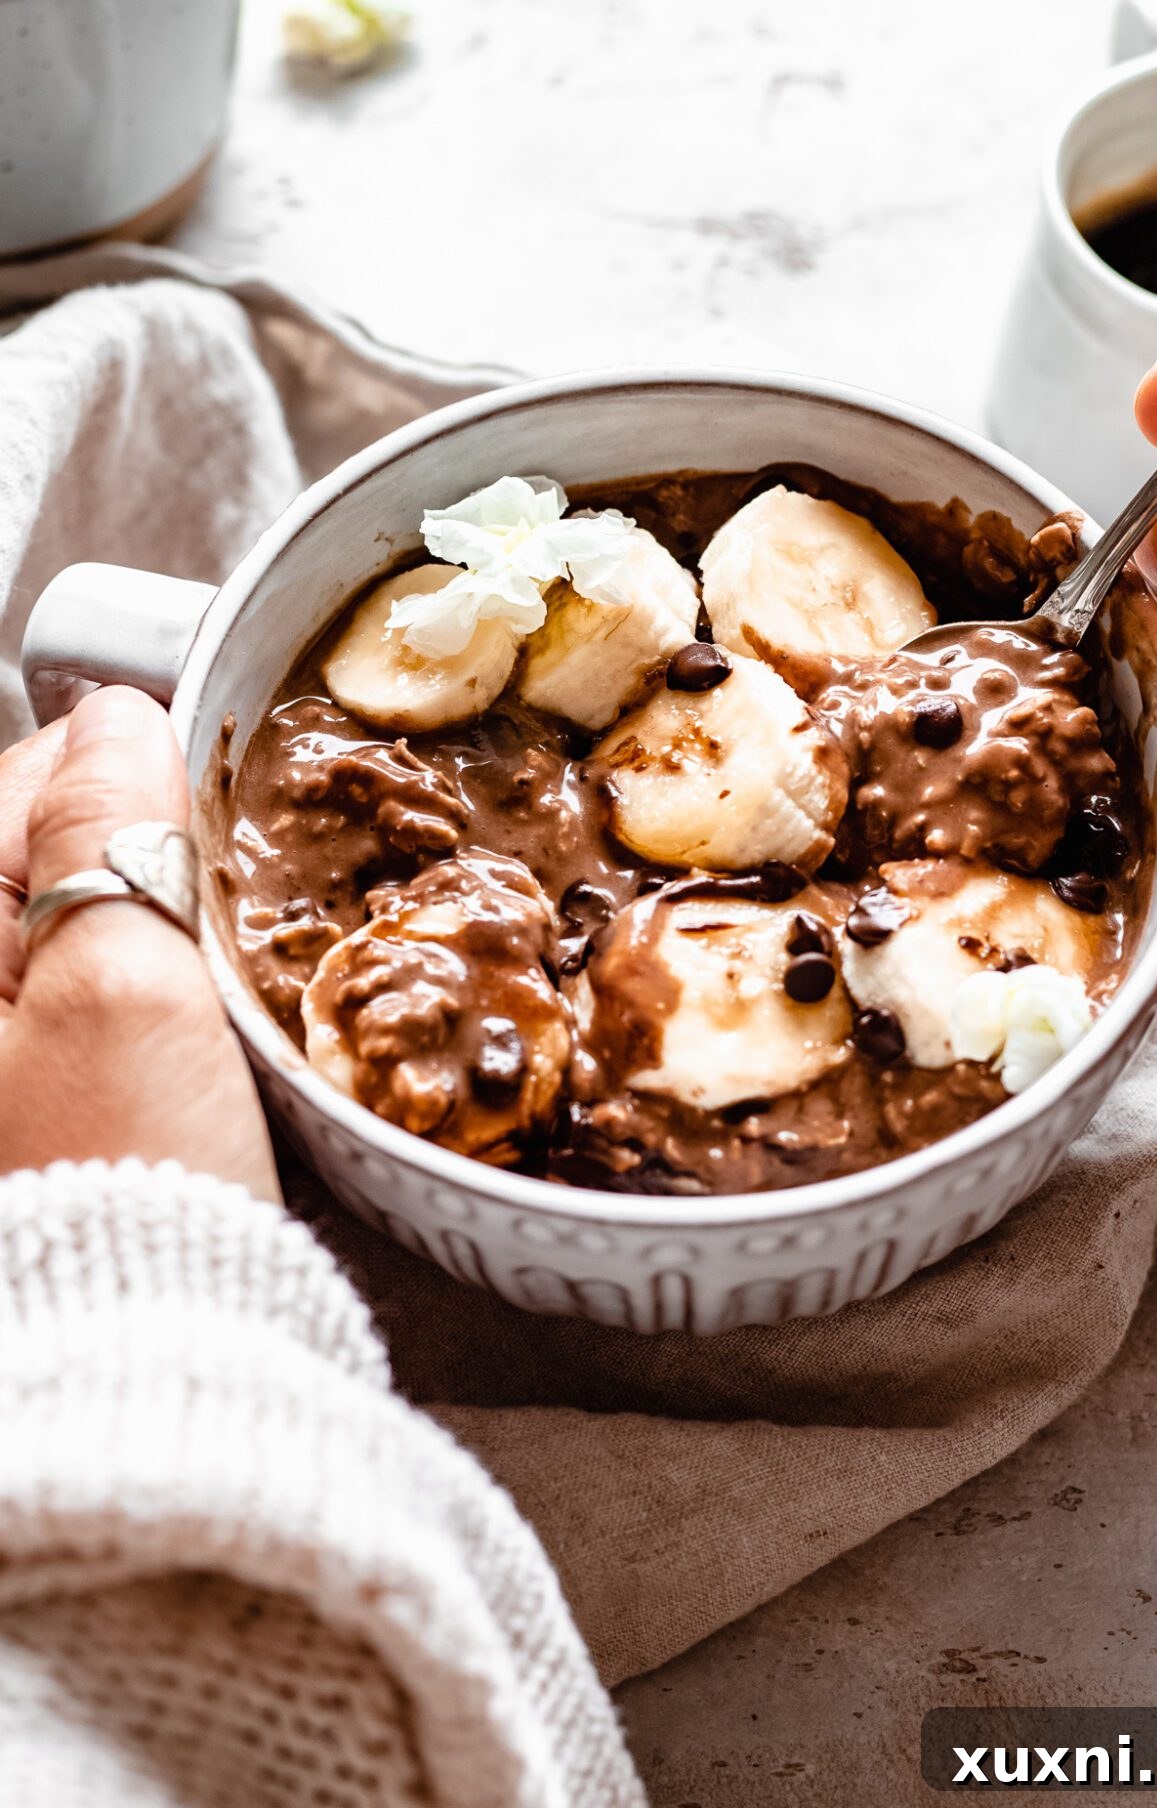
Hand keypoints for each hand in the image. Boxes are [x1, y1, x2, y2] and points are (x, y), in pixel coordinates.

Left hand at [0, 686, 276, 1199]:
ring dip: (144, 940)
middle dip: (141, 874)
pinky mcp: (24, 1078)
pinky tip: (163, 1061)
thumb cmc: (121, 1191)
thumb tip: (119, 716)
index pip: (40, 770)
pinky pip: (76, 985)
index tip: (213, 871)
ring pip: (72, 914)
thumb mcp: (123, 983)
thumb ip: (107, 823)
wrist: (132, 1358)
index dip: (149, 799)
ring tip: (184, 1031)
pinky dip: (132, 998)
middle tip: (194, 976)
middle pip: (49, 842)